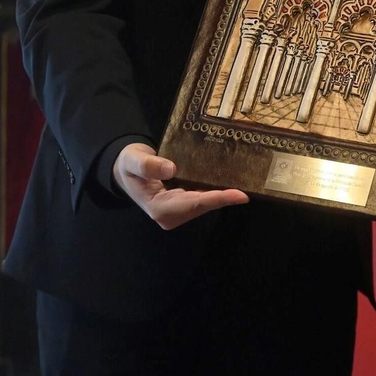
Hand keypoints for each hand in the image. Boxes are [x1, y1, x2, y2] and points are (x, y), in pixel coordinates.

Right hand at [112, 142, 247, 229]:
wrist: (125, 170)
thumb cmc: (128, 164)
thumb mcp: (132, 161)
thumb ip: (148, 165)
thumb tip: (171, 169)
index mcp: (159, 208)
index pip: (193, 203)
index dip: (217, 199)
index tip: (240, 195)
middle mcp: (170, 214)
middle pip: (203, 205)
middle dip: (225, 197)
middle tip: (251, 186)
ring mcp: (177, 211)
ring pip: (205, 203)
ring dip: (223, 194)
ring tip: (246, 183)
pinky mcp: (182, 204)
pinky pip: (202, 198)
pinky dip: (216, 191)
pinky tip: (231, 181)